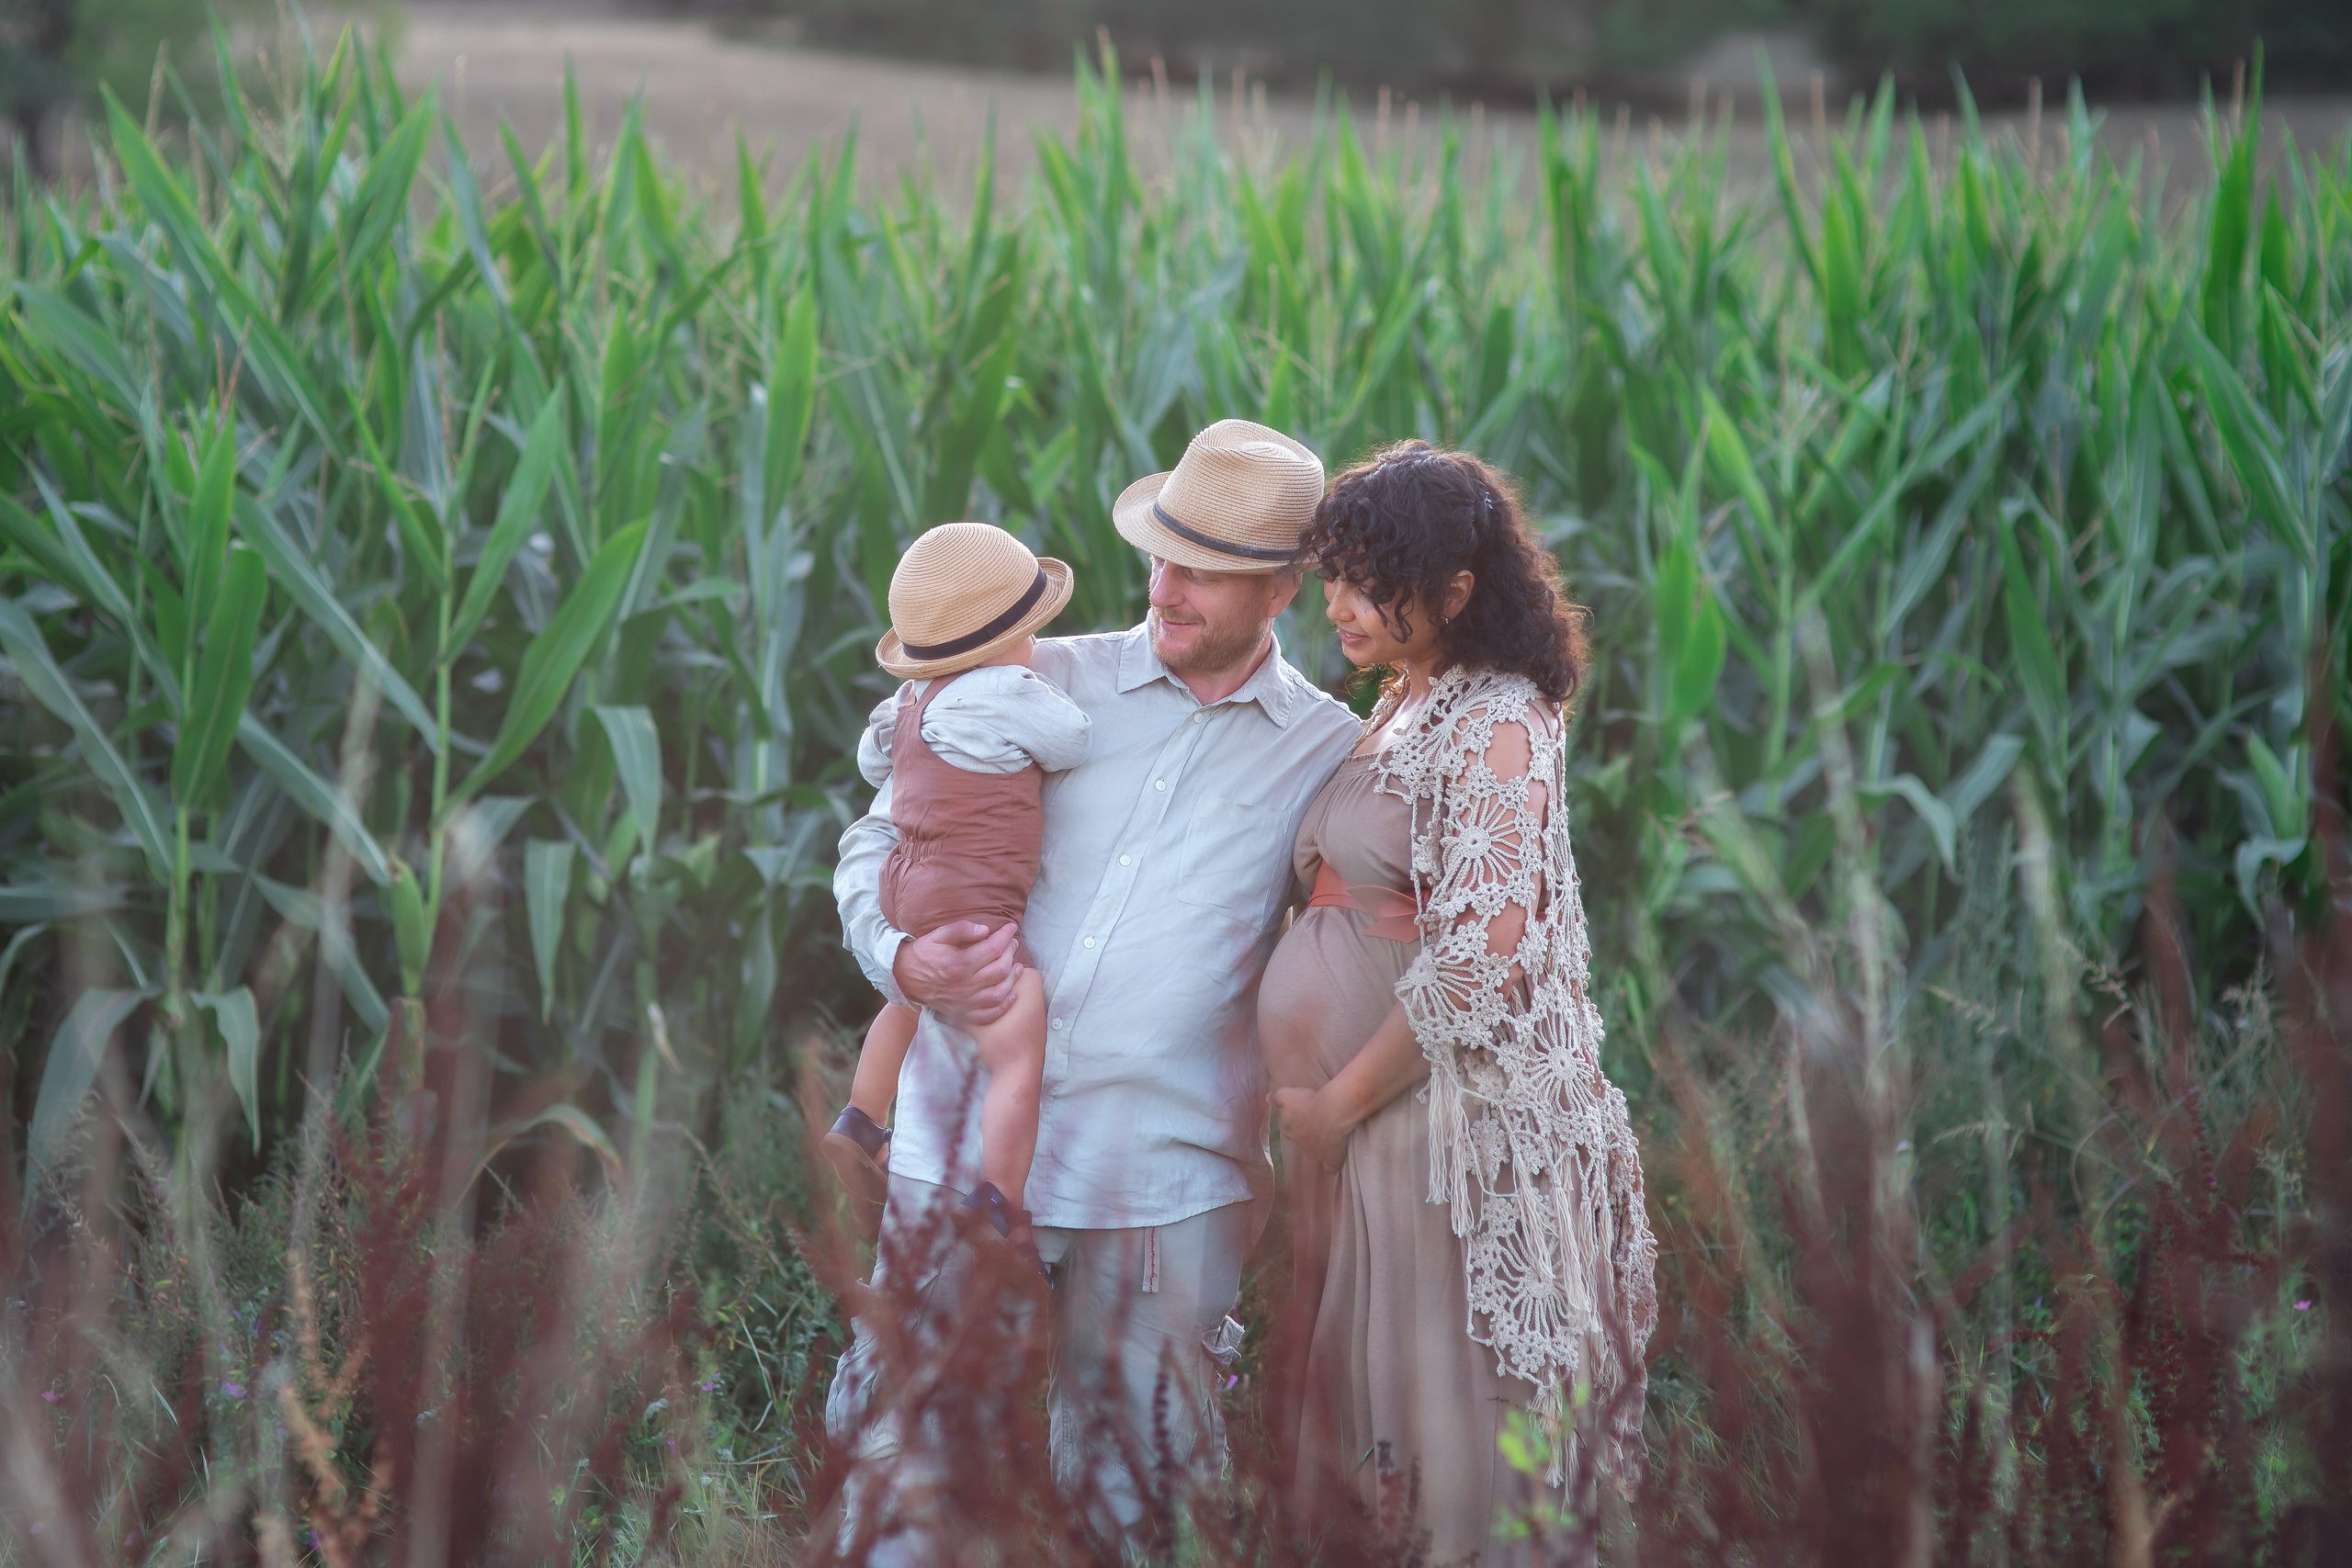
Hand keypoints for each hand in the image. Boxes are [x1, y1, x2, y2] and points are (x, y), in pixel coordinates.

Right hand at [893, 921, 1022, 1030]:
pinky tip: (1012, 994)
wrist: (905, 976)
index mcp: (959, 964)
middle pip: (999, 969)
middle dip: (1011, 953)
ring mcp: (965, 1002)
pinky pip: (989, 1014)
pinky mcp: (963, 1013)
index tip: (1011, 928)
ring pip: (999, 993)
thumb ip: (962, 929)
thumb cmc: (924, 953)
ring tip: (1018, 967)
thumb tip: (985, 929)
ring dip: (1013, 979)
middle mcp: (965, 985)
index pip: (992, 948)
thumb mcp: (938, 935)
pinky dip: (1004, 1006)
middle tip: (1013, 944)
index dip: (1005, 936)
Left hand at [1271, 1084, 1350, 1172]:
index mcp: (1290, 1130)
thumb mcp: (1290, 1095)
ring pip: (1314, 1152)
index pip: (1289, 1129)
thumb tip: (1266, 1099)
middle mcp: (1300, 1144)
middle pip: (1301, 1141)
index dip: (1296, 1123)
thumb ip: (1277, 1098)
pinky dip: (1330, 1166)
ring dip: (1319, 1147)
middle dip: (1306, 1135)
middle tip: (1317, 1125)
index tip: (1304, 1116)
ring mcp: (1316, 1154)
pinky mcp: (1331, 1159)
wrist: (1332, 1113)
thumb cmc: (1311, 1102)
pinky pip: (1329, 1167)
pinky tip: (1332, 1164)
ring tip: (1329, 1137)